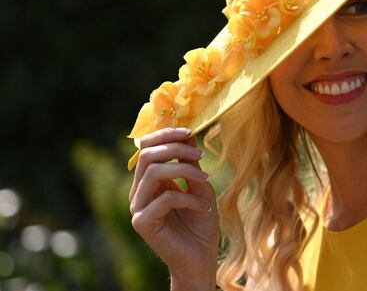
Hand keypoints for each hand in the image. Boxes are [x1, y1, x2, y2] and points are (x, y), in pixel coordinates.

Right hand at [129, 127, 218, 286]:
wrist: (201, 257)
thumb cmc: (201, 222)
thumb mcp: (200, 185)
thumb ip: (191, 163)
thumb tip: (187, 135)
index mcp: (149, 181)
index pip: (147, 148)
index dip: (165, 135)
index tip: (190, 131)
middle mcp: (138, 192)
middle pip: (147, 156)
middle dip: (176, 149)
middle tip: (201, 155)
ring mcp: (137, 208)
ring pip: (154, 172)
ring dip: (185, 170)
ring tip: (207, 179)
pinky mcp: (143, 223)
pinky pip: (165, 199)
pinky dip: (189, 198)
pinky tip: (204, 207)